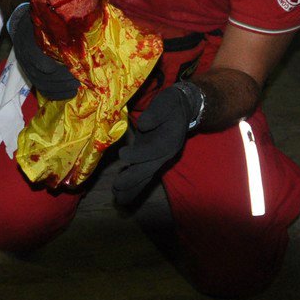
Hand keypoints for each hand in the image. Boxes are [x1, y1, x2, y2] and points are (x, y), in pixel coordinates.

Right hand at [5, 2, 79, 100]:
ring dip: (61, 90)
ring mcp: (27, 69)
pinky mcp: (29, 75)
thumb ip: (60, 35)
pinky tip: (68, 94)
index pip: (46, 67)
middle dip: (64, 82)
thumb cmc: (39, 23)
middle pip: (46, 79)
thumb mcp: (48, 25)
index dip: (62, 72)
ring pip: (44, 86)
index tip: (76, 70)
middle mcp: (27, 61)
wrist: (20, 25)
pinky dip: (55, 95)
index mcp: (31, 48)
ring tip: (76, 88)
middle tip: (79, 81)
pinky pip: (41, 90)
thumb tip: (82, 41)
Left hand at [110, 82, 203, 206]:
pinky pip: (143, 175)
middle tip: (116, 188)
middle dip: (132, 179)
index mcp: (169, 140)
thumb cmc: (171, 104)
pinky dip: (133, 185)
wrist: (182, 110)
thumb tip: (144, 124)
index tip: (122, 155)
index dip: (138, 154)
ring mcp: (158, 159)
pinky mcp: (151, 159)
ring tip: (118, 198)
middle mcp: (165, 154)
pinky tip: (121, 194)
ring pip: (145, 177)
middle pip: (148, 169)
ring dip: (132, 188)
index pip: (153, 150)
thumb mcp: (167, 101)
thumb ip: (156, 112)